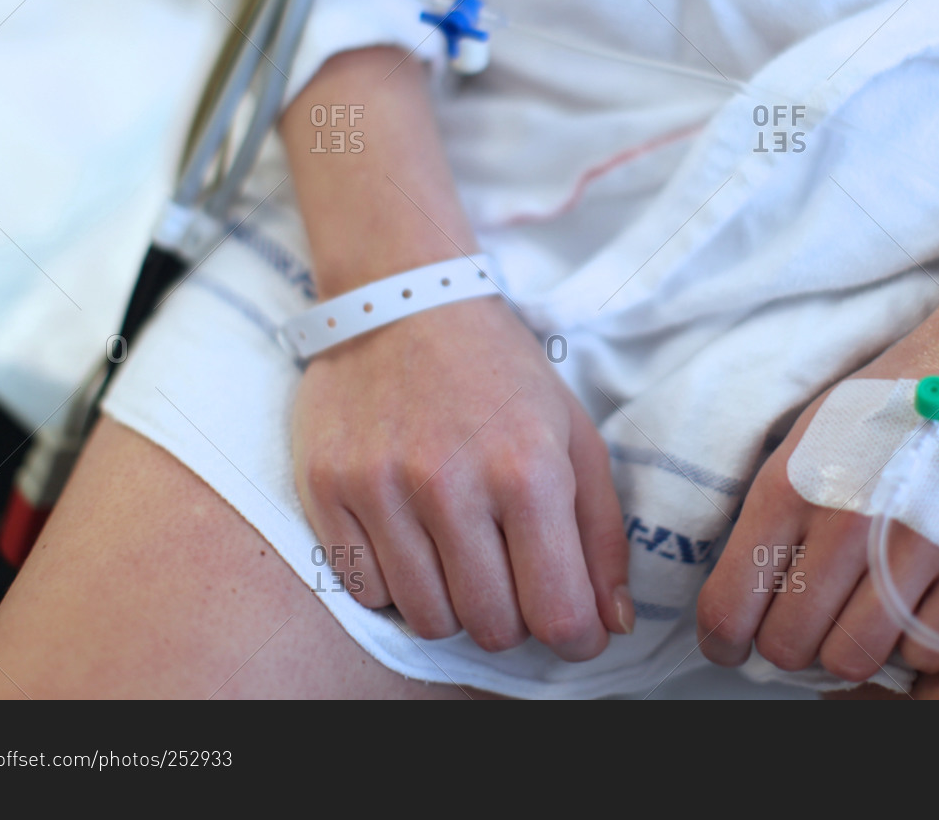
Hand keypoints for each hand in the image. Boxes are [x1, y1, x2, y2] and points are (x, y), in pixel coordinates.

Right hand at [290, 292, 632, 660]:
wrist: (404, 300)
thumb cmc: (501, 373)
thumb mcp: (574, 436)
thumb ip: (601, 535)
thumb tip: (611, 625)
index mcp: (527, 470)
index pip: (557, 614)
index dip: (575, 639)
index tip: (574, 629)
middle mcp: (450, 484)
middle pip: (490, 627)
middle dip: (512, 616)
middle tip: (512, 575)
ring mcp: (380, 488)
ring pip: (426, 619)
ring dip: (452, 603)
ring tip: (460, 551)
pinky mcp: (326, 489)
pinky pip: (366, 591)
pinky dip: (394, 583)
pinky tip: (411, 537)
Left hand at [696, 291, 938, 680]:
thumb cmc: (903, 392)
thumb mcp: (814, 430)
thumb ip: (778, 508)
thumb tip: (746, 589)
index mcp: (793, 482)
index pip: (729, 606)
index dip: (727, 640)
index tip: (738, 646)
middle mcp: (850, 518)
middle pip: (791, 645)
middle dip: (793, 644)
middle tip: (812, 623)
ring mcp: (923, 543)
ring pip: (858, 657)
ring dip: (857, 644)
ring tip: (869, 606)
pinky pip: (931, 650)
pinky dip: (922, 638)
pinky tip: (923, 598)